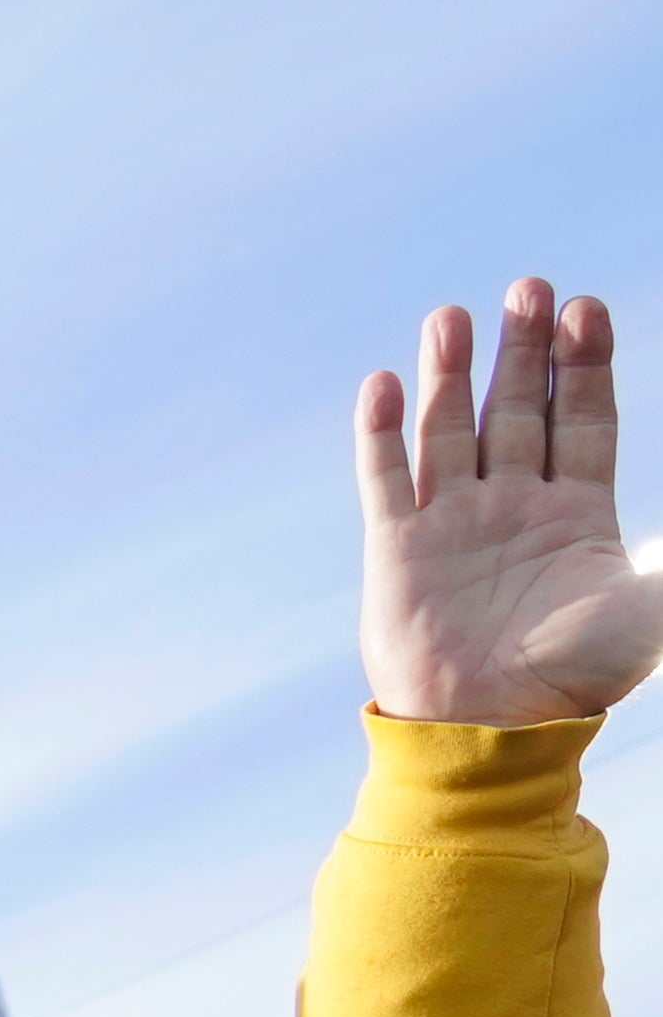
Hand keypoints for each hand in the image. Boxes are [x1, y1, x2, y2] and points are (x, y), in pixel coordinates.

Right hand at [359, 279, 662, 725]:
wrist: (492, 729)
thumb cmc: (580, 679)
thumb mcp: (654, 612)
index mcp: (579, 512)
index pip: (584, 418)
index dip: (587, 363)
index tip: (588, 308)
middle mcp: (515, 505)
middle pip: (520, 408)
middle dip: (525, 349)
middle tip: (530, 287)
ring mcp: (453, 522)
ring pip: (451, 429)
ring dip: (451, 373)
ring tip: (453, 316)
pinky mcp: (397, 549)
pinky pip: (386, 478)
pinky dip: (382, 433)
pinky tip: (384, 383)